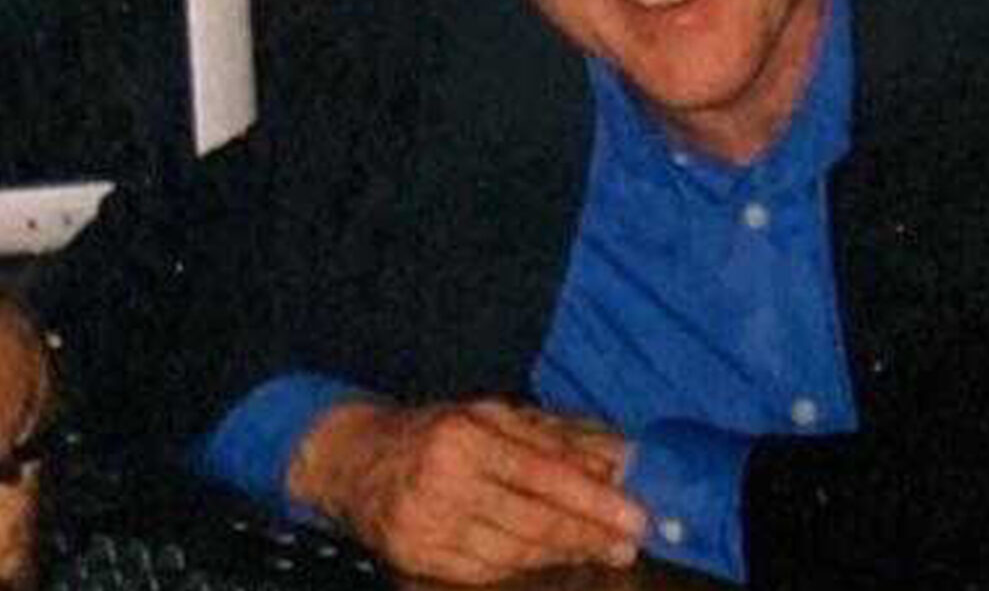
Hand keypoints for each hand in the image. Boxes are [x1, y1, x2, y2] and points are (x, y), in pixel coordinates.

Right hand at [288, 398, 646, 585]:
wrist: (352, 460)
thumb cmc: (433, 433)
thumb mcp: (490, 418)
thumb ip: (556, 439)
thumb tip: (619, 459)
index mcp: (462, 435)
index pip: (542, 474)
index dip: (593, 499)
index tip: (636, 516)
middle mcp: (442, 480)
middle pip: (532, 520)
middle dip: (587, 534)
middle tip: (627, 542)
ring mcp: (427, 524)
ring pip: (514, 551)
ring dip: (562, 553)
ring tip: (595, 548)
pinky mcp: (417, 557)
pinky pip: (487, 570)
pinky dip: (522, 564)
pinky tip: (545, 555)